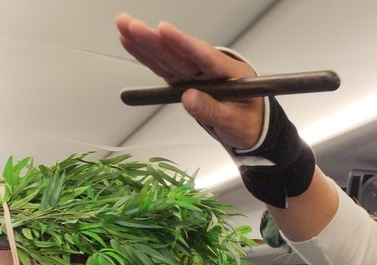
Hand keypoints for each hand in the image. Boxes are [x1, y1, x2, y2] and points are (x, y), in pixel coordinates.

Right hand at [116, 14, 263, 149]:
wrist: (253, 127)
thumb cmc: (250, 122)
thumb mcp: (236, 122)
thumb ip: (213, 111)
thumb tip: (188, 99)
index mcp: (229, 74)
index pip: (204, 57)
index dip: (183, 44)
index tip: (164, 30)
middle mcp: (210, 69)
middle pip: (180, 54)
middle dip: (154, 39)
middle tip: (131, 25)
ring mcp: (196, 73)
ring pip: (169, 57)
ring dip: (146, 43)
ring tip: (124, 26)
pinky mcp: (185, 80)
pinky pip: (165, 67)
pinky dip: (148, 57)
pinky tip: (130, 42)